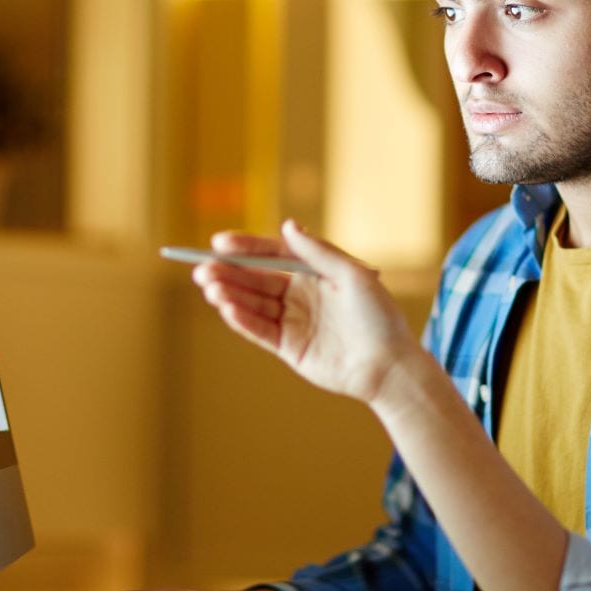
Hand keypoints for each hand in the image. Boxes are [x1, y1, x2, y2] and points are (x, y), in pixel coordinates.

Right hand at [193, 221, 420, 404]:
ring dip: (229, 294)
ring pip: (252, 303)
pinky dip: (242, 319)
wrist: (389, 365)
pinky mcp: (289, 347)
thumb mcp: (353, 274)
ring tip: (209, 286)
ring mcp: (292, 321)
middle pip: (255, 279)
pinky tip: (226, 308)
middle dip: (227, 272)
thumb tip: (287, 225)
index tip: (219, 242)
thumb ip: (318, 252)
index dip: (246, 248)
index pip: (272, 255)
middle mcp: (299, 294)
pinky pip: (260, 330)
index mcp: (314, 272)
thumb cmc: (379, 316)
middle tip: (202, 268)